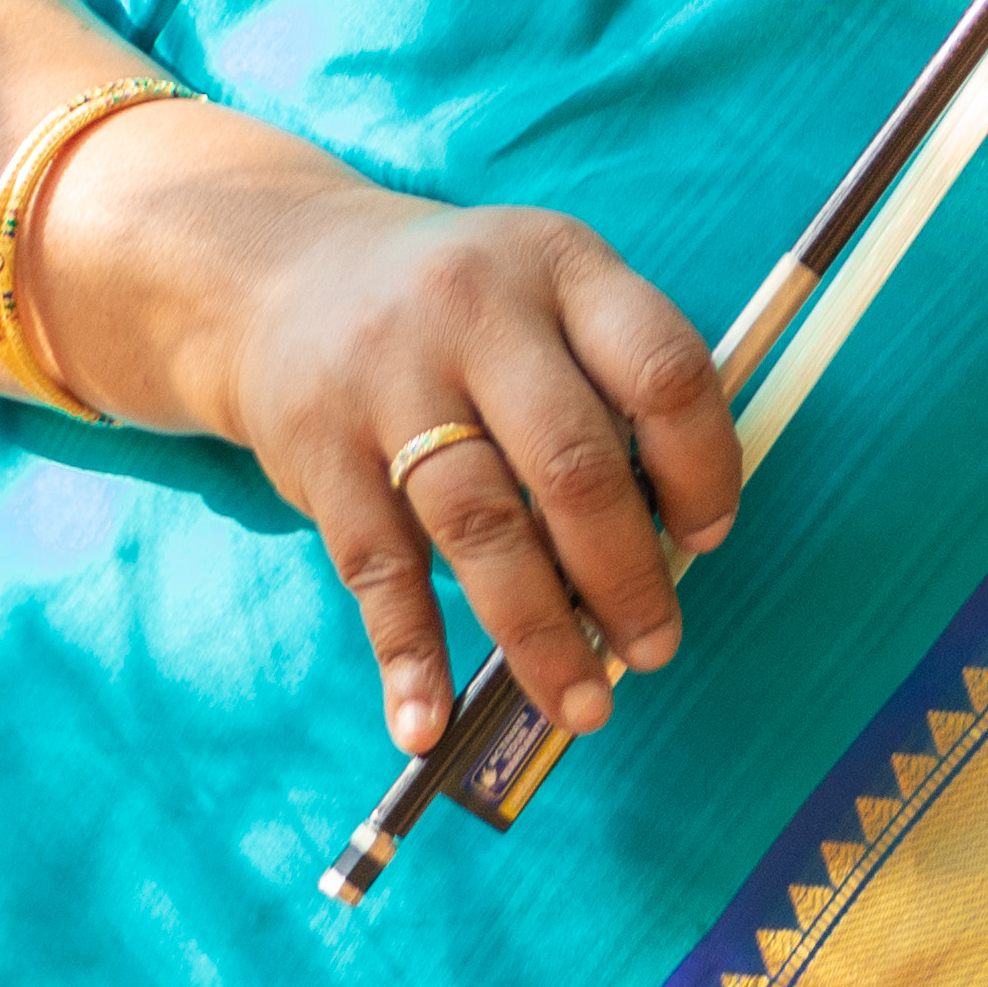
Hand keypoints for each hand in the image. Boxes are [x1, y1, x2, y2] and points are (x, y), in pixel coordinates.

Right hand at [45, 121, 741, 760]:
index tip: (708, 538)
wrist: (280, 272)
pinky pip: (376, 567)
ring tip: (580, 703)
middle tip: (654, 648)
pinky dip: (407, 655)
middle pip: (572, 461)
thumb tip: (672, 547)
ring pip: (480, 524)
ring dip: (538, 634)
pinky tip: (430, 720)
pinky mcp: (319, 446)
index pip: (662, 369)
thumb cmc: (458, 307)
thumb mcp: (545, 290)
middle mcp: (475, 310)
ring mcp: (388, 376)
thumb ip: (611, 384)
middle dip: (625, 577)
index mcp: (560, 265)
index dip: (703, 467)